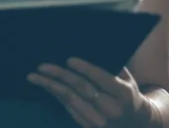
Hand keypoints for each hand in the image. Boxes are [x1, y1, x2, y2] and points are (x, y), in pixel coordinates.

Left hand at [27, 58, 152, 127]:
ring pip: (70, 100)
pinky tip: (46, 85)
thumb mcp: (127, 79)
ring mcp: (98, 122)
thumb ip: (112, 66)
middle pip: (81, 90)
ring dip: (50, 87)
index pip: (100, 79)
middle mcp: (111, 109)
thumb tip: (89, 48)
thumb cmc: (128, 94)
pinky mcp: (88, 127)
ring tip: (34, 76)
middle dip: (60, 76)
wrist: (134, 123)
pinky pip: (68, 109)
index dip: (84, 69)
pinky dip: (56, 95)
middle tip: (42, 66)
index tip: (69, 59)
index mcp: (123, 94)